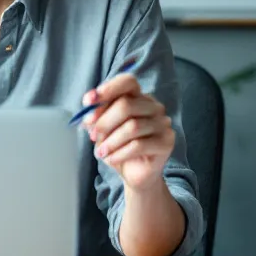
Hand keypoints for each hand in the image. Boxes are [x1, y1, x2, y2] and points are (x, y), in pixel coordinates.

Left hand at [81, 72, 174, 190]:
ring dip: (111, 141)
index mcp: (138, 97)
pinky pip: (139, 145)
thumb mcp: (103, 129)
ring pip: (132, 127)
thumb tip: (89, 104)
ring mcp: (163, 123)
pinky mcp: (166, 142)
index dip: (108, 89)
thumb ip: (97, 114)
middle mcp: (154, 106)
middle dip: (104, 122)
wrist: (133, 173)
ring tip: (101, 152)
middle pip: (126, 105)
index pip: (128, 81)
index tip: (89, 102)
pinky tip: (111, 159)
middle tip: (92, 136)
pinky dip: (120, 153)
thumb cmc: (117, 146)